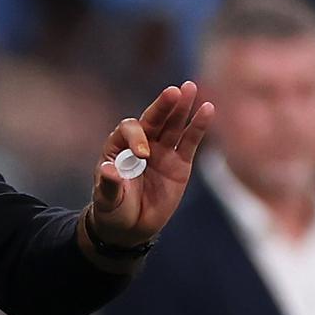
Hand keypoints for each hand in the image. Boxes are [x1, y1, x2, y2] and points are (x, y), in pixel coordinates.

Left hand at [89, 81, 213, 247]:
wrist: (129, 227)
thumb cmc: (112, 209)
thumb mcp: (107, 200)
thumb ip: (109, 185)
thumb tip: (108, 170)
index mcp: (118, 147)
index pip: (130, 130)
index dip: (137, 138)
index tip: (144, 155)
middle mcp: (140, 144)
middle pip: (153, 119)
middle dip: (163, 106)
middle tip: (175, 91)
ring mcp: (161, 152)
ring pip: (173, 125)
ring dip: (181, 107)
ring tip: (190, 87)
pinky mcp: (180, 163)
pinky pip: (190, 141)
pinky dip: (198, 126)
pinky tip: (208, 109)